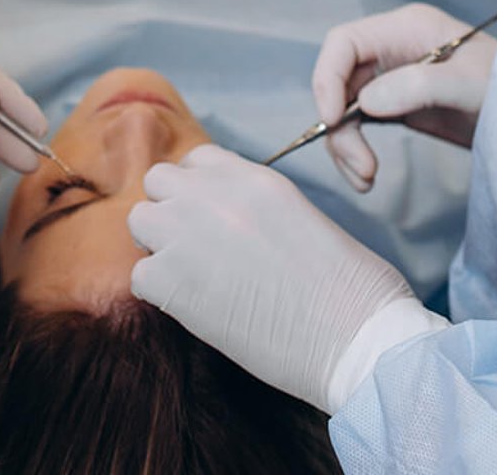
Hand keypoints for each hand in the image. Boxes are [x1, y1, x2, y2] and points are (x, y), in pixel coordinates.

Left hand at [128, 146, 445, 412]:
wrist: (358, 336)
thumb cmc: (350, 290)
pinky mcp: (173, 281)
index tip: (213, 219)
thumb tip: (230, 226)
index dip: (199, 190)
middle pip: (159, 180)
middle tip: (196, 249)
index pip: (198, 160)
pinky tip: (196, 310)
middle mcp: (215, 194)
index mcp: (254, 178)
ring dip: (158, 247)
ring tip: (192, 279)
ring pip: (139, 220)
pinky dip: (161, 295)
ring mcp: (188, 233)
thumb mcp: (303, 218)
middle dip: (170, 210)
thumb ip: (257, 209)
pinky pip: (141, 277)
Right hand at [313, 3, 496, 189]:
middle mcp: (392, 50)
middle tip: (360, 166)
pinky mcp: (396, 106)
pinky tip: (367, 175)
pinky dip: (355, 151)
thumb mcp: (469, 84)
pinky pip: (359, 126)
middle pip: (339, 81)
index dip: (328, 77)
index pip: (344, 43)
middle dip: (339, 125)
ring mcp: (392, 79)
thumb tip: (366, 102)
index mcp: (406, 29)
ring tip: (366, 179)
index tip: (331, 119)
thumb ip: (419, 86)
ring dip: (345, 145)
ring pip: (344, 108)